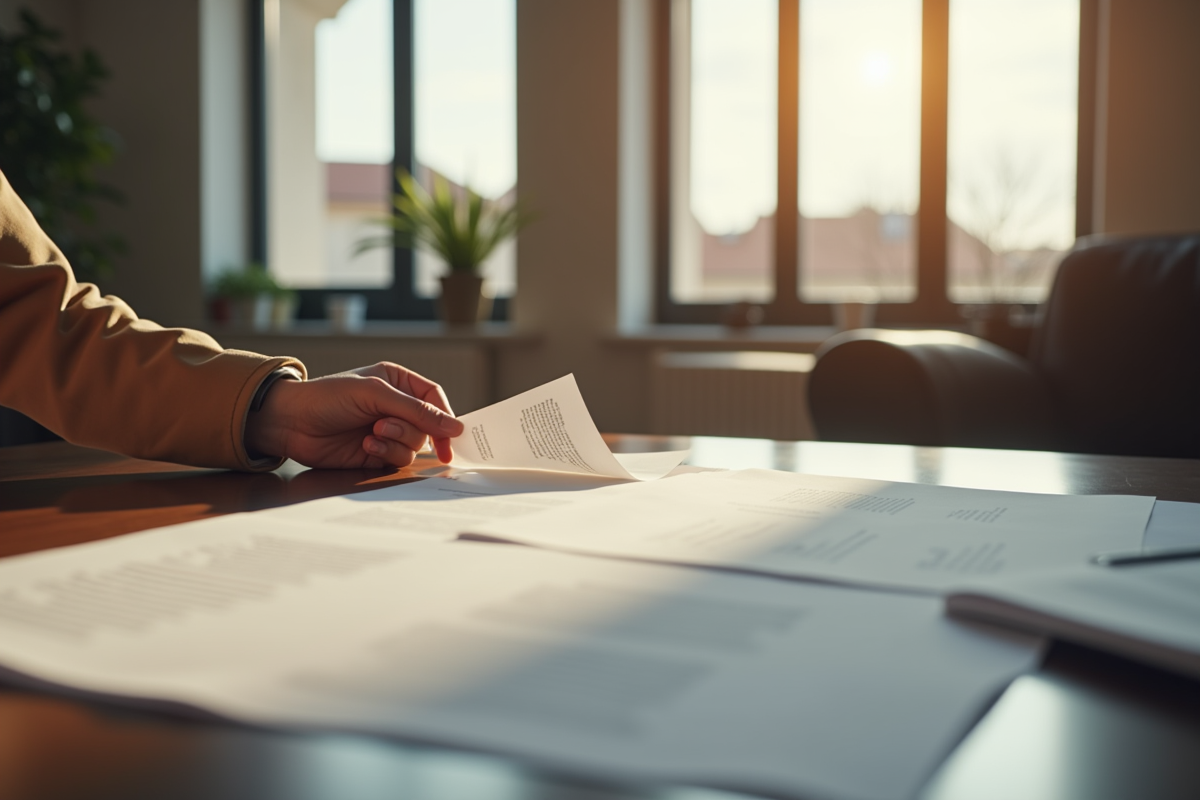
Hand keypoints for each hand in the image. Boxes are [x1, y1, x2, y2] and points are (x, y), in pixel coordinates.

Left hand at [244, 362, 463, 468]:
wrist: (291, 423)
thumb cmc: (328, 397)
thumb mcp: (376, 394)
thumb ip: (417, 411)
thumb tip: (455, 427)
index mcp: (397, 382)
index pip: (434, 399)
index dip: (444, 416)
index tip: (451, 436)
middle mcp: (395, 406)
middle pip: (427, 426)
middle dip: (408, 429)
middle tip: (382, 425)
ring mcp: (386, 430)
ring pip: (414, 445)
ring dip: (395, 441)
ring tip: (370, 434)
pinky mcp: (376, 452)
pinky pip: (397, 459)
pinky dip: (384, 453)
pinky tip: (365, 445)